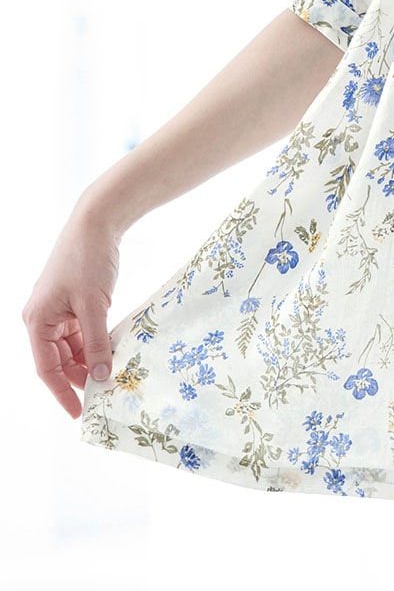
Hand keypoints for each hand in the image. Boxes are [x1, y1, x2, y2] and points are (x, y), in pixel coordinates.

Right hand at [22, 204, 120, 418]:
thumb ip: (98, 342)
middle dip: (80, 376)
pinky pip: (83, 332)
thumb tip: (102, 375)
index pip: (46, 369)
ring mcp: (58, 310)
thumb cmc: (88, 260)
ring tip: (113, 375)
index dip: (62, 393)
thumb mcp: (94, 305)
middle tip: (105, 395)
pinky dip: (96, 342)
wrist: (96, 224)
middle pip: (60, 360)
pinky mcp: (74, 302)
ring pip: (73, 347)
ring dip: (91, 360)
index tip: (78, 413)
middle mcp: (42, 319)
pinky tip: (114, 352)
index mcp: (37, 321)